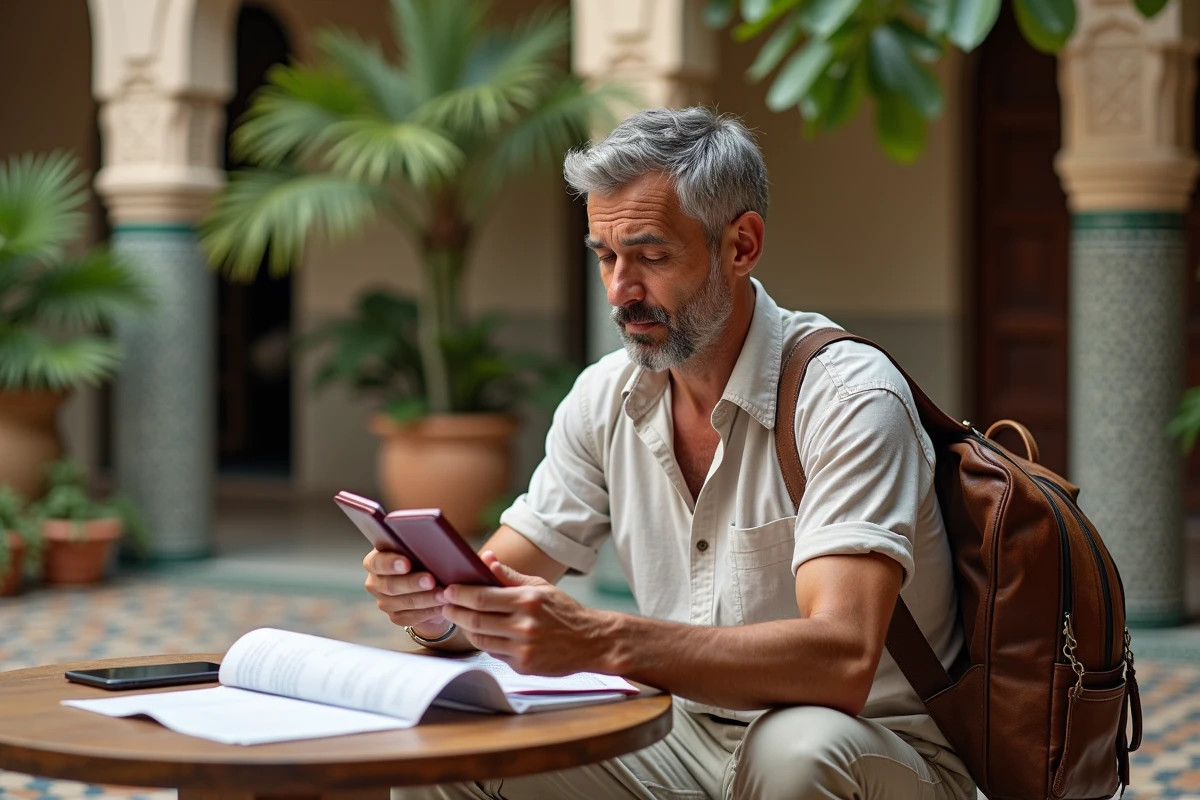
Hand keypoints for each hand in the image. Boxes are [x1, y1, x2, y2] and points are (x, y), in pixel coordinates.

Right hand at [362, 549, 451, 638]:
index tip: (407, 563)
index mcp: (374, 561)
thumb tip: (433, 542)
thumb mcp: (416, 549)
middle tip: (431, 580)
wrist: (424, 583)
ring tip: (444, 594)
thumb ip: (416, 545)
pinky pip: (412, 617)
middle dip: (413, 583)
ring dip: (426, 599)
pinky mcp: (396, 617)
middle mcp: (375, 583)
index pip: (377, 563)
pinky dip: (430, 611)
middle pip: (391, 585)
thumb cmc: (420, 557)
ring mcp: (384, 602)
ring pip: (405, 603)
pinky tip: (443, 606)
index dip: (391, 564)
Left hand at [439, 552, 615, 675]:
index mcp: (527, 600)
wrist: (591, 641)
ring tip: (461, 619)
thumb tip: (486, 560)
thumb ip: (510, 576)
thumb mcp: (541, 587)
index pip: (481, 597)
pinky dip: (486, 643)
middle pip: (475, 619)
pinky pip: (494, 654)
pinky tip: (484, 634)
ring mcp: (523, 648)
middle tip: (444, 605)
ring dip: (466, 629)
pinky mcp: (523, 666)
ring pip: (480, 639)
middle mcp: (524, 625)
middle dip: (454, 612)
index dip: (459, 594)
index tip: (448, 590)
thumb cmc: (564, 611)